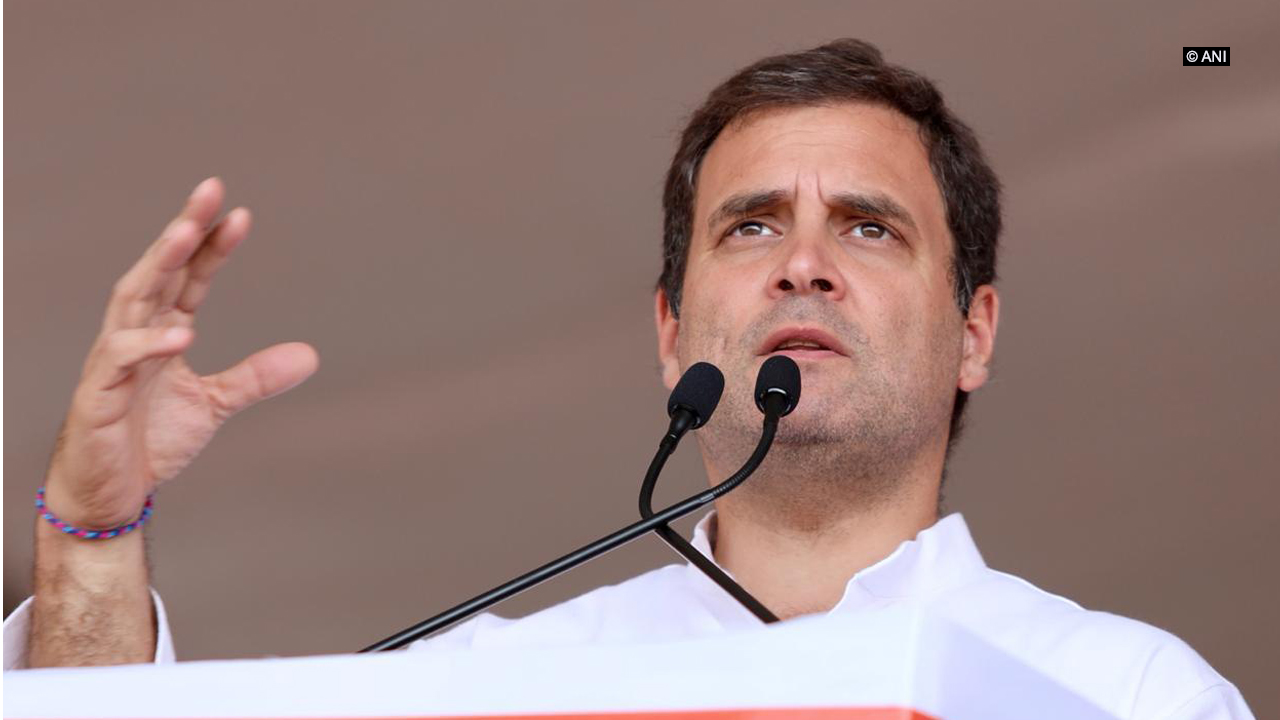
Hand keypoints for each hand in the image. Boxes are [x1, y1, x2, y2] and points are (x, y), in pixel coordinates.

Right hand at [43, 178, 318, 528]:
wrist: (111, 492)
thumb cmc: (150, 439)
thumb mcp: (215, 404)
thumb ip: (256, 377)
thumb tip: (311, 355)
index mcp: (161, 331)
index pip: (187, 277)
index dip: (212, 246)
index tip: (241, 214)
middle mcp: (134, 334)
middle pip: (157, 270)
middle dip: (182, 230)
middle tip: (209, 191)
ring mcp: (113, 360)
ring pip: (131, 298)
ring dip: (159, 264)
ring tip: (187, 233)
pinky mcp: (99, 394)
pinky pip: (121, 361)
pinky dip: (150, 345)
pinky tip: (182, 335)